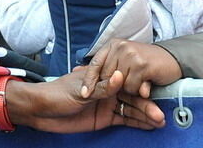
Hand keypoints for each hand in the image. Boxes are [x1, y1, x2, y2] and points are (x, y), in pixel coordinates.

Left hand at [8, 69, 164, 132]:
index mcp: (101, 76)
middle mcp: (107, 89)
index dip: (138, 86)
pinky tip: (152, 125)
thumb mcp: (81, 90)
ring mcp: (107, 104)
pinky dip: (138, 123)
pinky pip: (125, 120)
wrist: (41, 109)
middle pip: (130, 96)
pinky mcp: (105, 118)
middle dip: (145, 104)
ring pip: (130, 109)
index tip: (151, 91)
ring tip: (160, 120)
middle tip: (159, 113)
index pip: (124, 80)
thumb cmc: (58, 92)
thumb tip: (121, 77)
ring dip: (145, 115)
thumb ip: (102, 87)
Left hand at [84, 39, 181, 98]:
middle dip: (114, 88)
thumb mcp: (122, 61)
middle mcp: (120, 47)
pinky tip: (147, 85)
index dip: (89, 81)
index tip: (84, 95)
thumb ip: (103, 67)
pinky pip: (133, 87)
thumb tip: (76, 70)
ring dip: (130, 89)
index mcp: (112, 45)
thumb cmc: (146, 63)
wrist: (173, 60)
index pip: (95, 64)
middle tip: (130, 85)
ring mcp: (131, 55)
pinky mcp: (142, 65)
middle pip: (107, 78)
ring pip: (120, 85)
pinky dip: (139, 91)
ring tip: (140, 82)